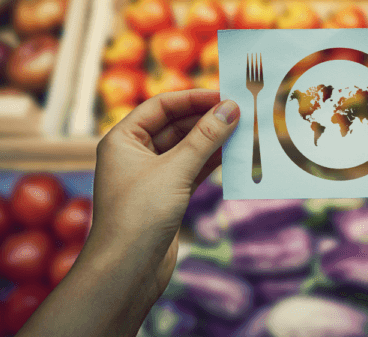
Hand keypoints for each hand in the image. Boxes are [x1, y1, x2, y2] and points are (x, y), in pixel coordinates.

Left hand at [87, 89, 238, 298]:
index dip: (193, 98)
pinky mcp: (167, 196)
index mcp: (123, 140)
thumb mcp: (175, 170)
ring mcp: (151, 176)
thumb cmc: (139, 216)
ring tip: (244, 131)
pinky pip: (193, 169)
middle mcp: (134, 154)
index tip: (225, 95)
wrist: (126, 271)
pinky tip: (235, 155)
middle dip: (207, 119)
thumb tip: (231, 108)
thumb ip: (205, 137)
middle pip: (176, 125)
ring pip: (187, 148)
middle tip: (241, 112)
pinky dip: (212, 162)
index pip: (161, 106)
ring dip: (213, 140)